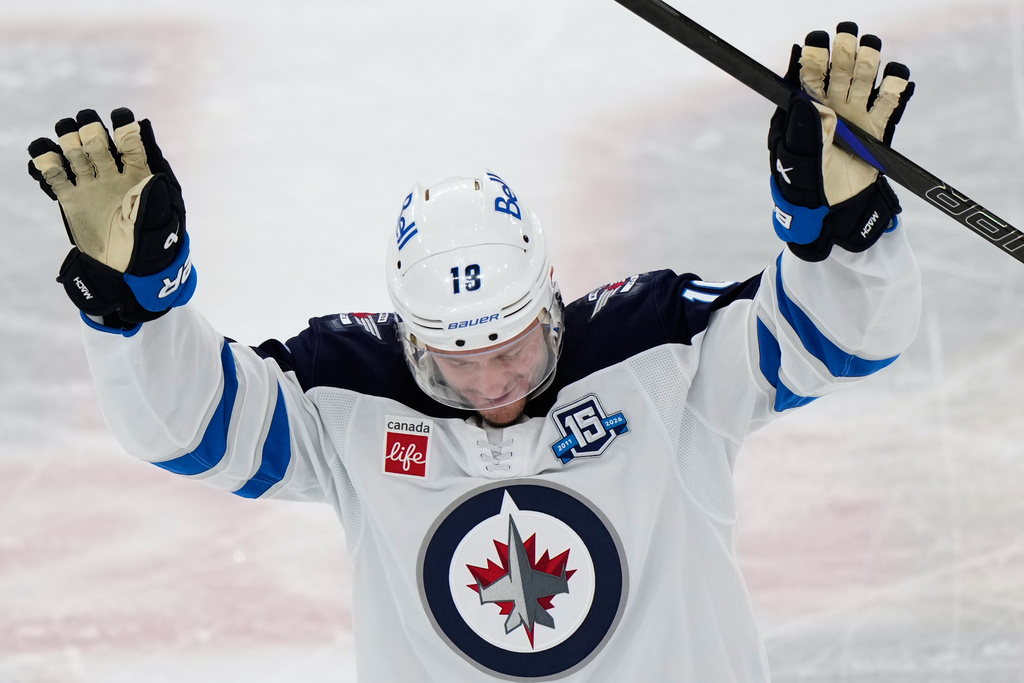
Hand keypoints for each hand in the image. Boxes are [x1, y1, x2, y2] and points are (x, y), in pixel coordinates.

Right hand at [28, 108, 194, 331]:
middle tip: (87, 130)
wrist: (129, 270)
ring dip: (68, 141)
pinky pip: (55, 176)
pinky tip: (44, 155)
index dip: (125, 128)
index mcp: (139, 174)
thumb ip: (156, 189)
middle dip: (90, 130)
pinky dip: (46, 162)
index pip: (130, 143)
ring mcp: (91, 186)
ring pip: (74, 153)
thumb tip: (152, 173)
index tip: (121, 116)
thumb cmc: (154, 241)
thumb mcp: (163, 215)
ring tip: (67, 142)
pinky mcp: (71, 200)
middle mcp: (113, 175)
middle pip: (97, 142)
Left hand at [796, 22, 913, 203]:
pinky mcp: (878, 128)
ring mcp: (856, 114)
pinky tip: (895, 79)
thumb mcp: (796, 159)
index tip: (816, 41)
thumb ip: (802, 131)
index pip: (810, 74)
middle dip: (845, 49)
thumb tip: (807, 102)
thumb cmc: (802, 183)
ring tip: (870, 51)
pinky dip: (896, 86)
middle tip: (848, 35)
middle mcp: (832, 105)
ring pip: (866, 78)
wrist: (830, 210)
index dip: (814, 54)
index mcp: (807, 108)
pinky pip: (890, 102)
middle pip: (840, 68)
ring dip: (870, 60)